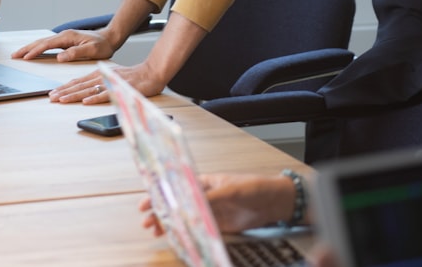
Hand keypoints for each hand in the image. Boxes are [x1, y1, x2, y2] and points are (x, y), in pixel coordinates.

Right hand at [12, 28, 117, 61]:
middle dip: (27, 48)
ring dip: (30, 47)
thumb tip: (59, 57)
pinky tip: (33, 51)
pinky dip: (38, 48)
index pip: (47, 44)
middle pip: (41, 41)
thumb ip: (75, 53)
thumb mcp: (91, 50)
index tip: (25, 57)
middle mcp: (64, 35)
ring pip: (43, 42)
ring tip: (19, 54)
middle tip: (14, 55)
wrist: (109, 38)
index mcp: (68, 37)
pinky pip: (47, 44)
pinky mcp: (65, 41)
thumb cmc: (102, 45)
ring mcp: (64, 38)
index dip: (35, 51)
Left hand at [48, 62, 164, 104]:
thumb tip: (86, 92)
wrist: (150, 73)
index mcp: (98, 74)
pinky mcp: (119, 89)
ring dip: (73, 95)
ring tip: (61, 100)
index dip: (64, 88)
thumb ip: (99, 83)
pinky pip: (105, 94)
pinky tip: (85, 101)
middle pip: (79, 85)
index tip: (53, 93)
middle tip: (51, 97)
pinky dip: (94, 98)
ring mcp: (109, 83)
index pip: (77, 82)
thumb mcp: (110, 77)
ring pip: (88, 90)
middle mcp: (101, 77)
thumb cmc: (132, 77)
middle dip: (64, 92)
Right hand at [139, 173, 295, 234]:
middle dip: (161, 212)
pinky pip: (198, 231)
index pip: (176, 187)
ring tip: (156, 231)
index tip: (147, 202)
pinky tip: (177, 238)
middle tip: (148, 221)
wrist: (274, 202)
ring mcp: (210, 212)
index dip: (160, 194)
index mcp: (202, 182)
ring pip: (184, 219)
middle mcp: (203, 197)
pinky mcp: (218, 226)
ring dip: (170, 225)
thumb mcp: (229, 190)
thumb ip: (210, 199)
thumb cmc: (253, 187)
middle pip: (177, 205)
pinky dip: (187, 235)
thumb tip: (190, 207)